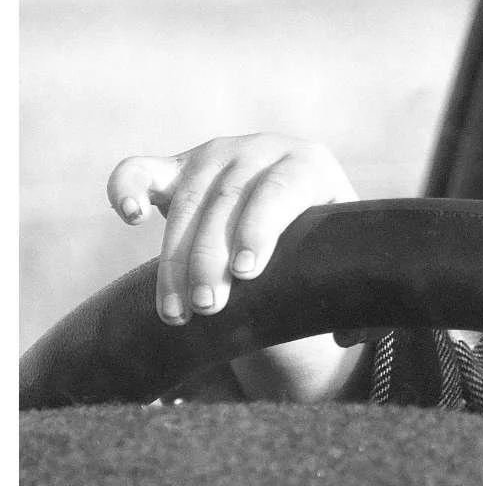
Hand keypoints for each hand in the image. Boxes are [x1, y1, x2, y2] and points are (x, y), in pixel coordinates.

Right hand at [107, 134, 354, 325]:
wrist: (292, 199)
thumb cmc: (322, 238)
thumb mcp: (342, 252)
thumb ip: (354, 292)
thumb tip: (350, 336)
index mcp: (309, 164)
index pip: (281, 191)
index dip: (260, 228)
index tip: (247, 272)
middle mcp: (261, 149)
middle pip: (228, 201)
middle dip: (212, 258)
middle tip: (209, 308)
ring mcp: (213, 154)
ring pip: (185, 202)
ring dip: (174, 258)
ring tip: (178, 311)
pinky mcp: (174, 165)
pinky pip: (140, 170)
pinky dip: (125, 187)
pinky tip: (129, 216)